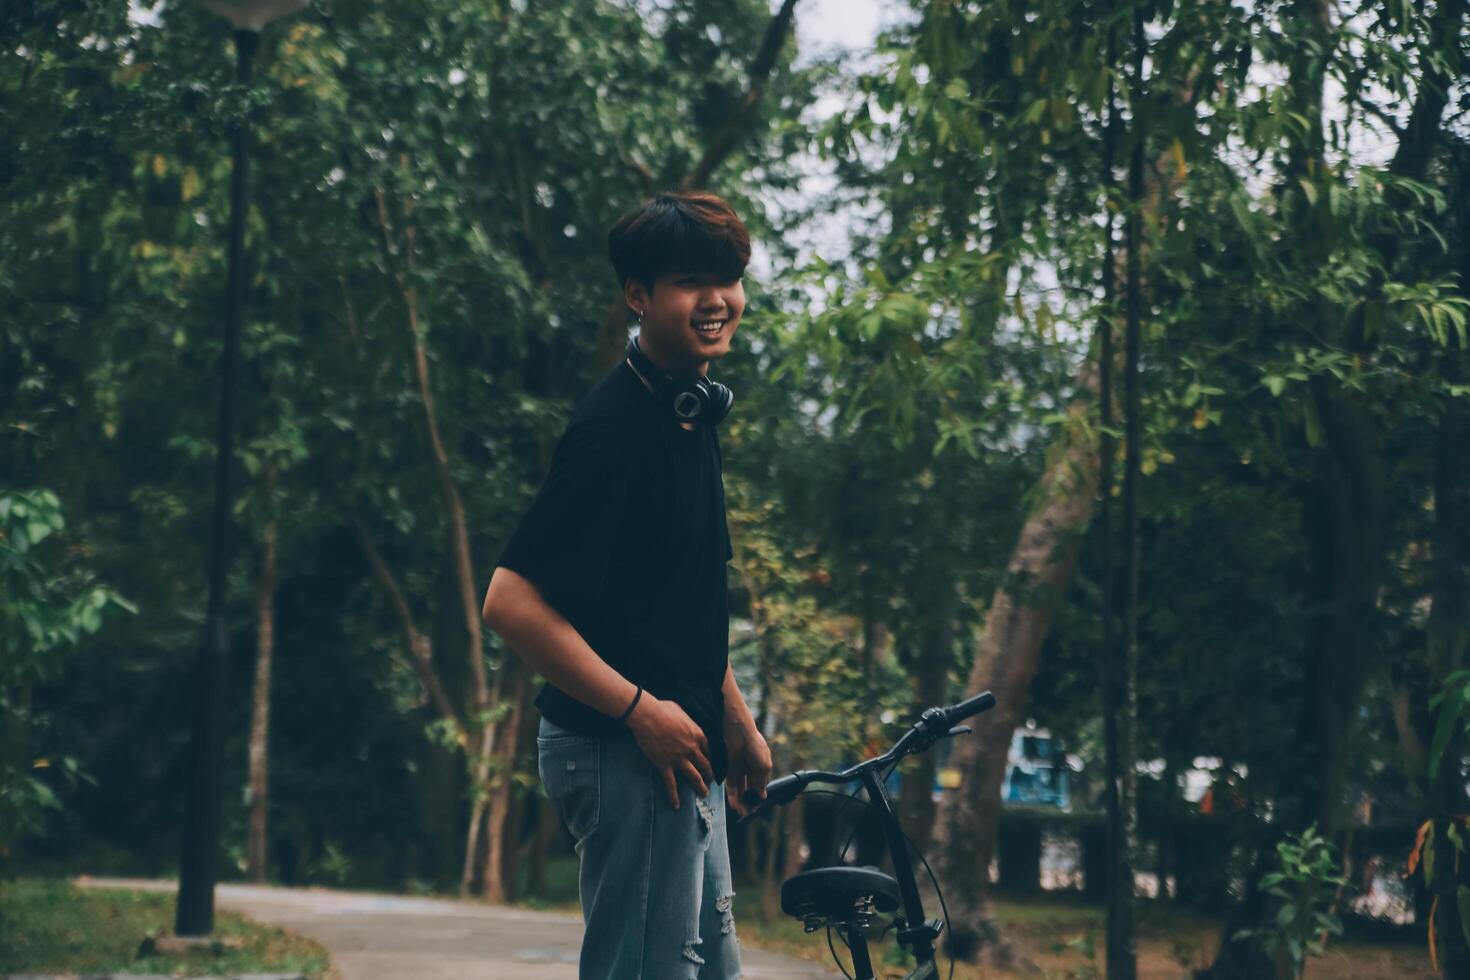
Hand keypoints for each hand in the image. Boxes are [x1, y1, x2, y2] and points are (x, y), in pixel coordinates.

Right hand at [625, 693, 713, 809]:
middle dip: (710, 775)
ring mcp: (679, 759)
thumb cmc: (663, 709)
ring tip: (704, 794)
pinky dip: (673, 796)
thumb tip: (687, 721)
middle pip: (705, 766)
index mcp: (697, 735)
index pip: (710, 751)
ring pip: (694, 777)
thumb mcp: (682, 711)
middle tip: (712, 782)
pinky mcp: (665, 765)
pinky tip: (676, 806)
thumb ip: (688, 720)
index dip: (712, 759)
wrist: (647, 715)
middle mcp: (691, 749)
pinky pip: (671, 784)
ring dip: (700, 787)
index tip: (713, 764)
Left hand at [723, 714, 771, 818]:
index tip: (758, 806)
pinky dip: (733, 796)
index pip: (759, 785)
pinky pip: (731, 787)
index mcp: (760, 766)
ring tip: (743, 812)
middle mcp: (749, 770)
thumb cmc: (755, 745)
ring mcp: (738, 770)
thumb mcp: (764, 765)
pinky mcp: (728, 771)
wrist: (739, 733)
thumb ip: (762, 781)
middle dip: (749, 801)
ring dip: (741, 802)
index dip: (758, 796)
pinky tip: (736, 805)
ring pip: (740, 790)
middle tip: (749, 812)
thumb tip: (762, 795)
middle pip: (749, 790)